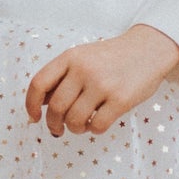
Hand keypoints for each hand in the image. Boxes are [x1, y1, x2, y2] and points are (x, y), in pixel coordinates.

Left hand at [26, 24, 178, 138]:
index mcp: (70, 57)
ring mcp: (102, 85)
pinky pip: (97, 126)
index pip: (39, 84)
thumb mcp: (82, 57)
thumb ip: (62, 77)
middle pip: (56, 108)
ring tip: (81, 124)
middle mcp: (83, 70)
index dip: (31, 105)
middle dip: (53, 124)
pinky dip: (93, 129)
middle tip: (58, 129)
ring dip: (74, 128)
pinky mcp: (121, 100)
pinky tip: (97, 122)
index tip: (34, 118)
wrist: (148, 49)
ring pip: (74, 120)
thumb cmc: (111, 57)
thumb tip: (40, 105)